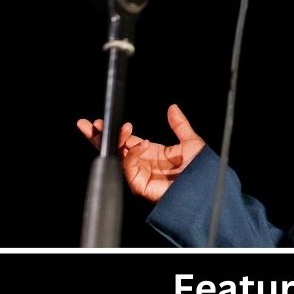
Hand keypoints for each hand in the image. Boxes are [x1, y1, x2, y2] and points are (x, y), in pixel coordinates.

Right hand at [76, 104, 205, 201]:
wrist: (206, 186)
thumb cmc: (201, 169)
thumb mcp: (190, 142)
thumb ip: (179, 125)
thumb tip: (172, 108)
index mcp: (151, 152)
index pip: (125, 141)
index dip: (112, 131)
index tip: (100, 121)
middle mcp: (142, 164)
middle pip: (115, 150)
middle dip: (98, 138)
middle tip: (86, 125)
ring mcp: (140, 175)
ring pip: (118, 158)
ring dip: (115, 141)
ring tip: (118, 127)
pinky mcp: (141, 186)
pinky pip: (130, 169)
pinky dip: (132, 155)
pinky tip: (141, 143)